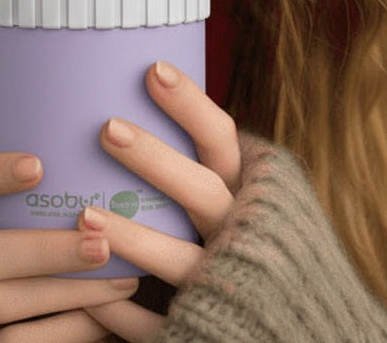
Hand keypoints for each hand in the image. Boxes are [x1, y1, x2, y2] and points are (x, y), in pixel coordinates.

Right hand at [0, 151, 138, 340]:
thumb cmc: (8, 249)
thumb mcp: (0, 215)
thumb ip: (30, 188)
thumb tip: (104, 133)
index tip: (38, 164)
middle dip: (45, 250)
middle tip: (102, 243)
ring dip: (66, 292)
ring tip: (123, 280)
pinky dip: (63, 331)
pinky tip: (102, 318)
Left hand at [82, 61, 241, 341]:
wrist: (302, 324)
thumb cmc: (258, 242)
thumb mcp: (246, 195)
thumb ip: (207, 162)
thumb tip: (144, 92)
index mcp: (252, 192)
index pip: (222, 139)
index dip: (190, 104)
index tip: (153, 69)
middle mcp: (244, 233)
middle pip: (203, 193)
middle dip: (156, 160)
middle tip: (107, 128)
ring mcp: (229, 283)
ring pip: (183, 261)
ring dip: (133, 239)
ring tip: (84, 216)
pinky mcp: (211, 328)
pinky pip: (162, 325)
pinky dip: (124, 314)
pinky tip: (86, 297)